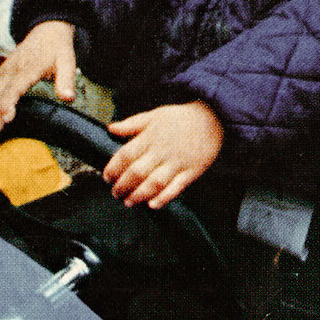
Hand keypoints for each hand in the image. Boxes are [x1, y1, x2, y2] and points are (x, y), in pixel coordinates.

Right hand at [0, 20, 76, 130]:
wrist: (48, 30)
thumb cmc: (57, 48)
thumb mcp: (67, 62)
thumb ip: (66, 81)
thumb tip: (67, 98)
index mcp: (28, 68)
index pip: (13, 88)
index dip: (7, 104)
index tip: (7, 119)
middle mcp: (13, 68)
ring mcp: (5, 68)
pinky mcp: (2, 70)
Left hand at [104, 100, 223, 208]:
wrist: (213, 119)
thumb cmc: (180, 118)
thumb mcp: (154, 115)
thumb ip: (131, 124)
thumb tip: (111, 128)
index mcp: (150, 137)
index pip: (125, 155)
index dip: (113, 168)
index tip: (106, 177)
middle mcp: (161, 151)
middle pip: (137, 172)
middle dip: (123, 186)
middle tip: (115, 193)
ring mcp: (177, 163)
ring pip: (154, 183)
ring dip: (139, 195)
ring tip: (129, 202)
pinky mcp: (191, 172)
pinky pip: (175, 188)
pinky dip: (163, 198)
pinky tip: (152, 204)